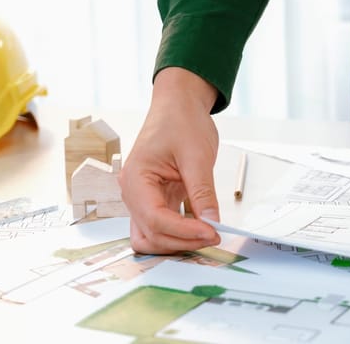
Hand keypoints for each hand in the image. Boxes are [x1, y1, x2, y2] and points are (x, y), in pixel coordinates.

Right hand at [119, 67, 221, 253]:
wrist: (178, 106)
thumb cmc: (181, 122)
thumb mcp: (197, 156)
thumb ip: (203, 192)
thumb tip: (213, 222)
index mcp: (136, 179)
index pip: (155, 219)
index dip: (184, 231)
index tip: (212, 232)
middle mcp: (133, 194)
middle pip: (151, 235)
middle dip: (182, 241)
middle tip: (215, 236)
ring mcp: (144, 200)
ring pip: (153, 237)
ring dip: (177, 243)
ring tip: (207, 235)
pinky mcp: (158, 201)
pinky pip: (164, 227)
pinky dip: (181, 234)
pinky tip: (203, 229)